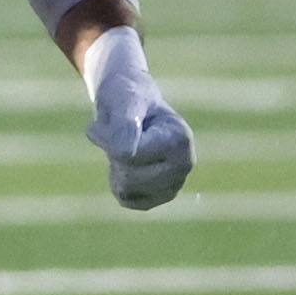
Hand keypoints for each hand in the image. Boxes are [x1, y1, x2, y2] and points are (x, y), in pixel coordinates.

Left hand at [81, 25, 193, 210]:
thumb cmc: (126, 95)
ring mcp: (175, 183)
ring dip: (114, 166)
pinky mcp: (161, 196)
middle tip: (119, 132)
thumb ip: (124, 124)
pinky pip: (126, 200)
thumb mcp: (123, 100)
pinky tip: (127, 163)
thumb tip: (125, 154)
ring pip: (125, 190)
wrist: (128, 99)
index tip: (117, 118)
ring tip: (124, 145)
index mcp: (180, 139)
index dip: (111, 138)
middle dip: (113, 153)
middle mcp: (185, 164)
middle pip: (128, 177)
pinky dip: (117, 182)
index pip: (128, 156)